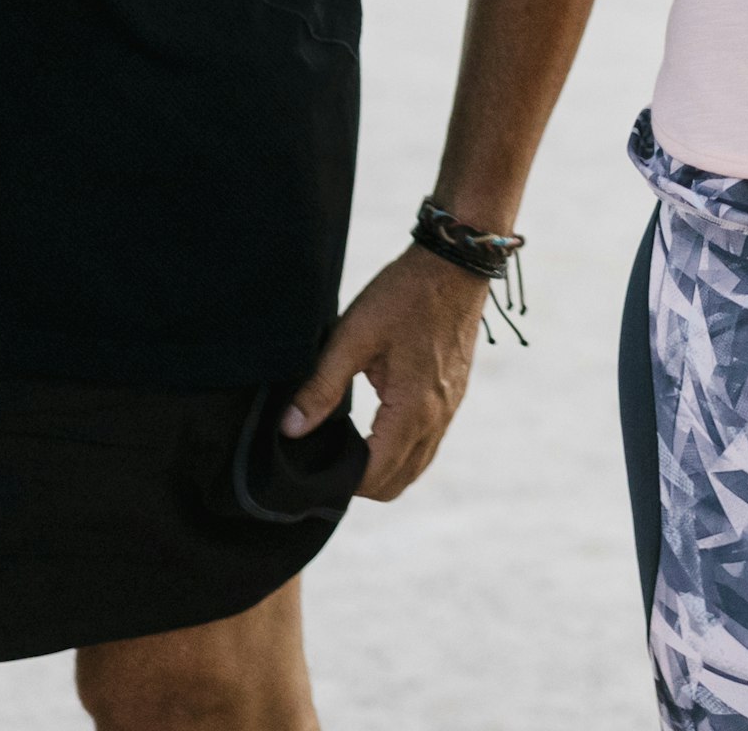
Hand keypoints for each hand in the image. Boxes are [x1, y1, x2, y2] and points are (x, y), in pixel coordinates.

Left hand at [285, 246, 488, 501]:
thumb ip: (322, 386)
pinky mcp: (455, 396)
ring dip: (384, 470)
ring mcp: (451, 408)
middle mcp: (437, 418)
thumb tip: (291, 430)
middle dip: (362, 483)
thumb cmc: (404, 294)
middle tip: (326, 461)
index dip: (342, 481)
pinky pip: (429, 444)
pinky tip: (377, 429)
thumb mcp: (354, 335)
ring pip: (417, 467)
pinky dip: (403, 452)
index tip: (314, 468)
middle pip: (398, 483)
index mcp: (412, 408)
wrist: (456, 262)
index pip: (376, 475)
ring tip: (348, 449)